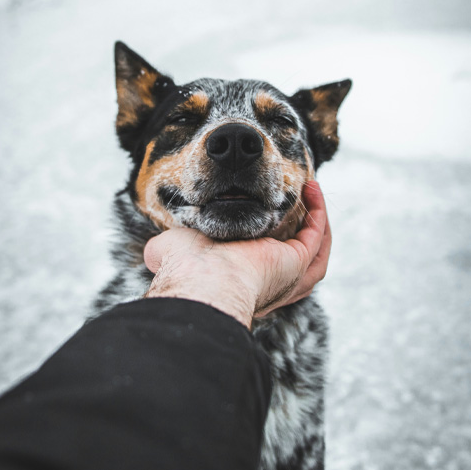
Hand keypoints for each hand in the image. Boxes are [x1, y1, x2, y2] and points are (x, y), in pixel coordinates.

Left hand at [144, 181, 331, 328]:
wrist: (202, 278)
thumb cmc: (186, 267)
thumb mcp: (173, 250)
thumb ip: (164, 249)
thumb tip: (152, 254)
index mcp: (240, 278)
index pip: (263, 259)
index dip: (269, 235)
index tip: (266, 208)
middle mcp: (268, 280)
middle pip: (297, 257)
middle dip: (301, 228)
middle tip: (298, 200)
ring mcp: (286, 273)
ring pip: (315, 250)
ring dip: (316, 220)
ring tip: (311, 192)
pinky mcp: (298, 262)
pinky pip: (317, 235)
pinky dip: (318, 212)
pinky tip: (310, 189)